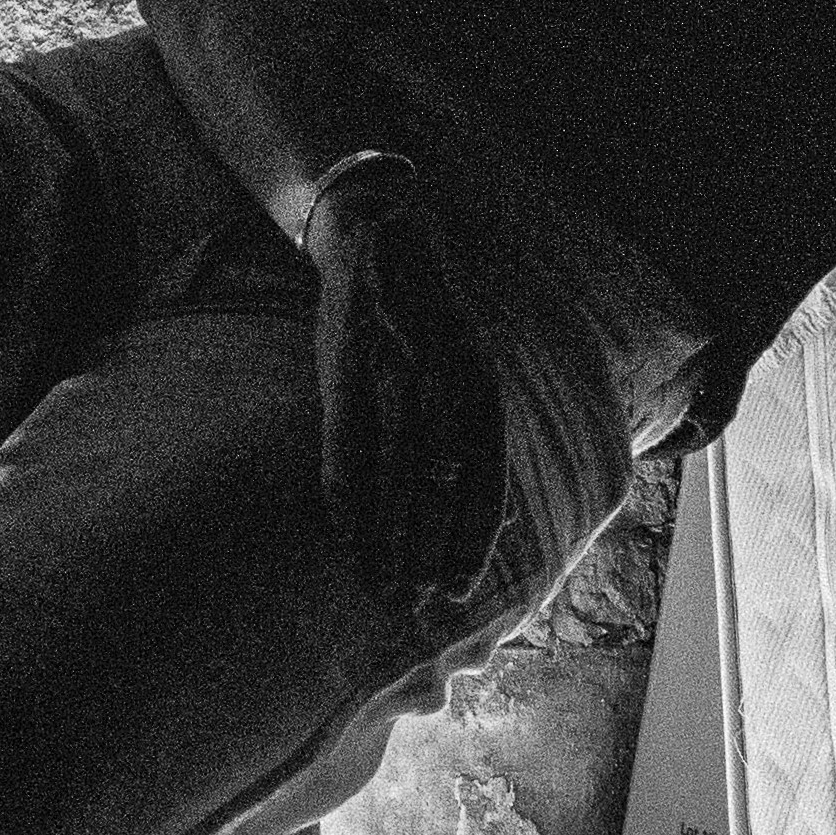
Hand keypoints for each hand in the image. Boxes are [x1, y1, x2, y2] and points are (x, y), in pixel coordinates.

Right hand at [308, 171, 506, 606]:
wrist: (374, 230)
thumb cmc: (409, 317)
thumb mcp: (447, 370)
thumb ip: (460, 437)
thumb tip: (482, 514)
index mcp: (482, 385)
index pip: (487, 476)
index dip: (474, 537)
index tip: (460, 590)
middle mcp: (451, 379)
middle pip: (444, 485)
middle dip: (432, 548)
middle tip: (420, 603)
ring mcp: (400, 368)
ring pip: (396, 472)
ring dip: (391, 536)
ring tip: (385, 587)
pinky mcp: (351, 360)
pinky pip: (350, 443)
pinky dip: (350, 494)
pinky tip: (348, 532)